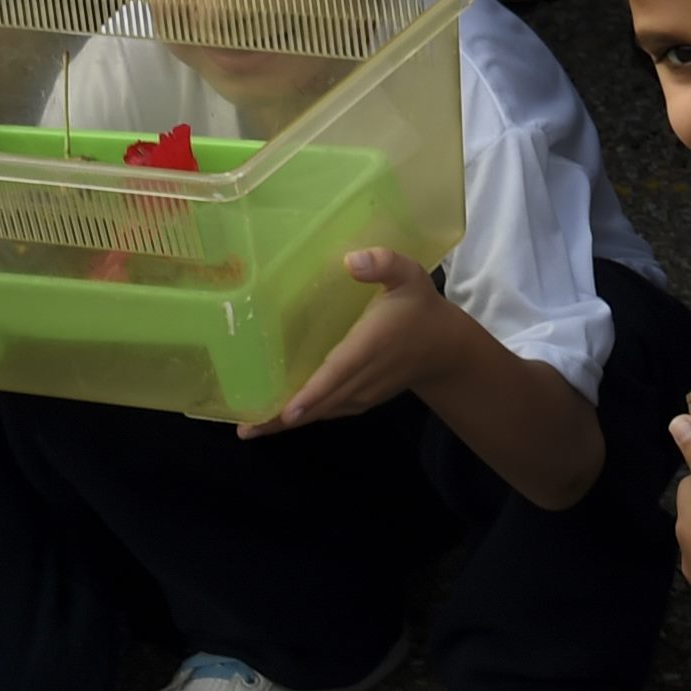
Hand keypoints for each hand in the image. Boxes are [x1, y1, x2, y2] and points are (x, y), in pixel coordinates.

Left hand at [250, 247, 460, 431]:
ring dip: (287, 423)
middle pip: (321, 402)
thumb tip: (351, 261)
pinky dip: (303, 417)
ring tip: (251, 428)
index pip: (338, 372)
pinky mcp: (360, 402)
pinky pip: (328, 412)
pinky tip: (278, 419)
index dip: (313, 392)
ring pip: (322, 412)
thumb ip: (384, 263)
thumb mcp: (409, 275)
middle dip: (283, 418)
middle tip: (246, 429)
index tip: (287, 411)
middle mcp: (364, 377)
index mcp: (370, 345)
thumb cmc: (419, 307)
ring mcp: (362, 394)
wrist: (444, 348)